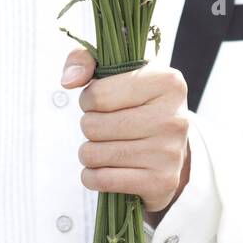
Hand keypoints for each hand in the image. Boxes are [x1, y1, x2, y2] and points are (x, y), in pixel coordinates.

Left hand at [61, 48, 190, 222]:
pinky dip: (93, 176)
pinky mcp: (161, 182)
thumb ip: (84, 60)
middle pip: (93, 126)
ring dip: (89, 152)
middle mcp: (173, 116)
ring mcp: (169, 152)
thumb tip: (68, 80)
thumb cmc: (135, 101)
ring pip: (94, 155)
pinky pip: (102, 180)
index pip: (98, 94)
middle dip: (89, 126)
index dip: (88, 99)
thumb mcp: (115, 70)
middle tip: (105, 127)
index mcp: (167, 81)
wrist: (170, 145)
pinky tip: (105, 168)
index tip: (101, 102)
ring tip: (106, 146)